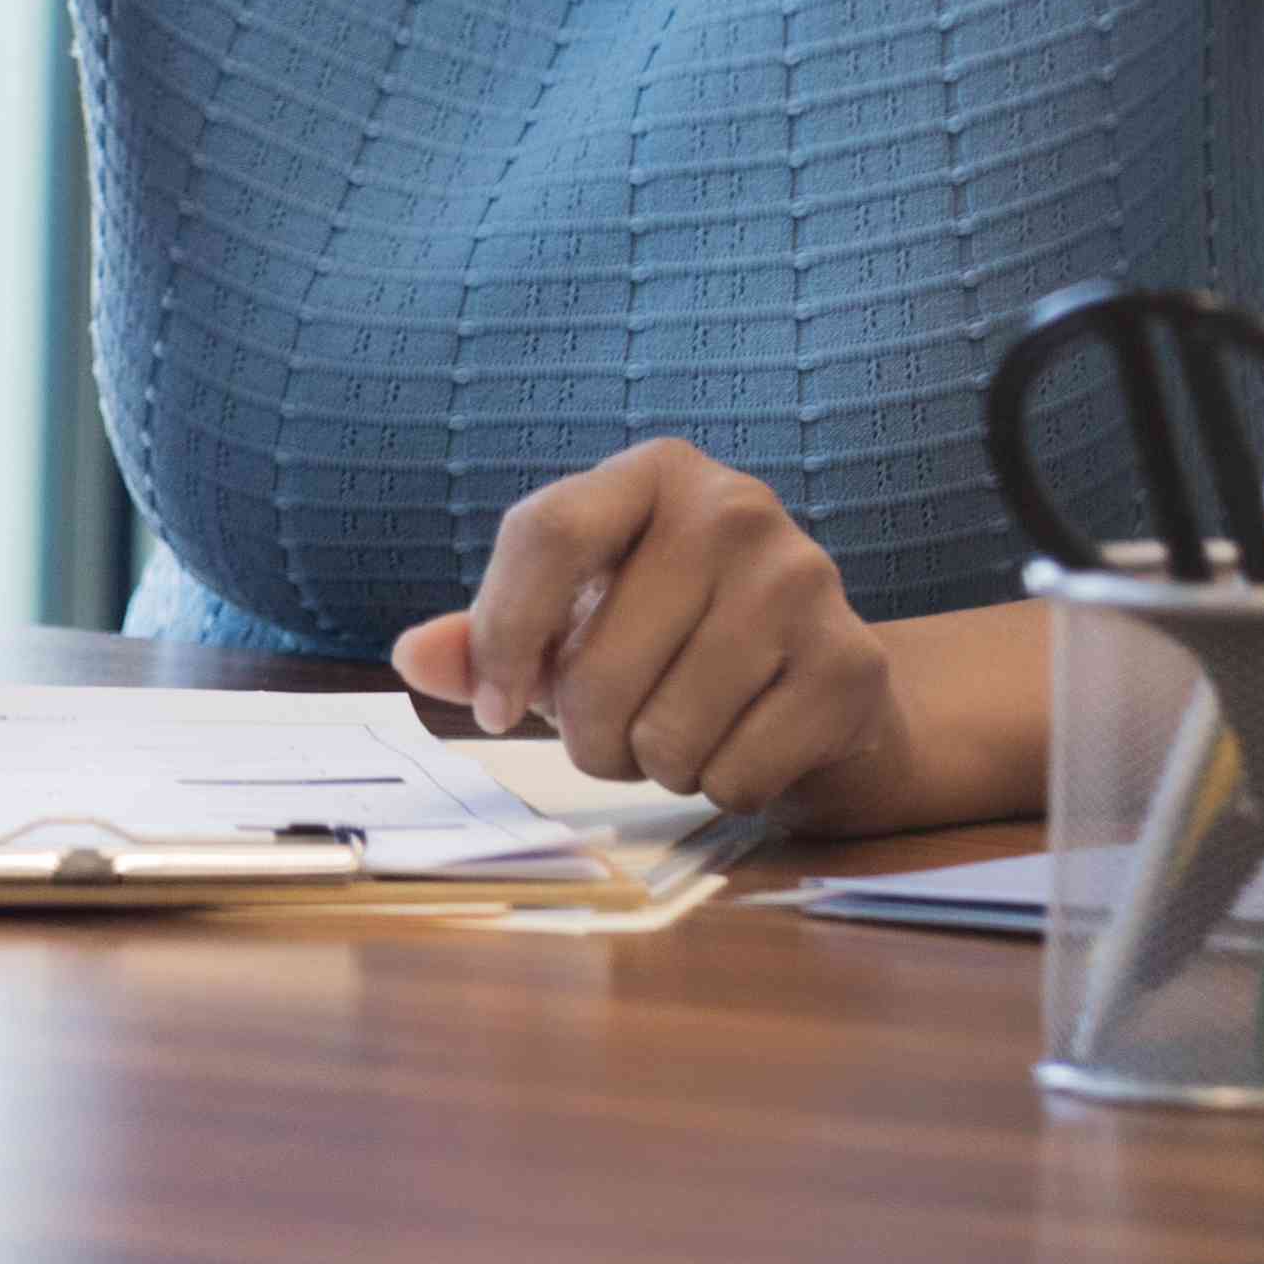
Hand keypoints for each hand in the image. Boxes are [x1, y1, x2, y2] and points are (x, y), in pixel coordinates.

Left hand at [385, 437, 911, 818]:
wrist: (818, 684)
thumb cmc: (673, 644)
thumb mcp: (574, 625)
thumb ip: (488, 637)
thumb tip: (413, 655)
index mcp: (656, 473)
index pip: (548, 533)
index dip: (502, 634)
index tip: (490, 711)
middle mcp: (736, 506)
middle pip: (600, 665)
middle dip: (587, 736)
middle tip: (611, 735)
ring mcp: (805, 579)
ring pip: (667, 733)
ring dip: (656, 767)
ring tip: (679, 736)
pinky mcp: (850, 663)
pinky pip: (736, 774)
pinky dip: (721, 789)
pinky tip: (742, 749)